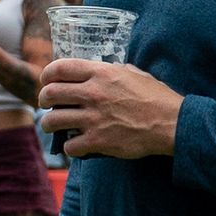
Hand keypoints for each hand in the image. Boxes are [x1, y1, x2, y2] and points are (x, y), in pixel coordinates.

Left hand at [38, 59, 183, 159]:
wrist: (172, 124)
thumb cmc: (156, 97)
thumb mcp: (134, 73)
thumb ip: (112, 71)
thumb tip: (100, 70)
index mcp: (101, 73)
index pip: (60, 68)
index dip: (47, 75)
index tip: (45, 81)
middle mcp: (93, 93)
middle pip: (50, 94)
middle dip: (43, 99)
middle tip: (46, 104)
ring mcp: (94, 118)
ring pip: (53, 121)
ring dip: (49, 124)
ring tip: (52, 126)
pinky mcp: (98, 141)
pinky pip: (70, 146)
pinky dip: (70, 147)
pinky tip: (75, 145)